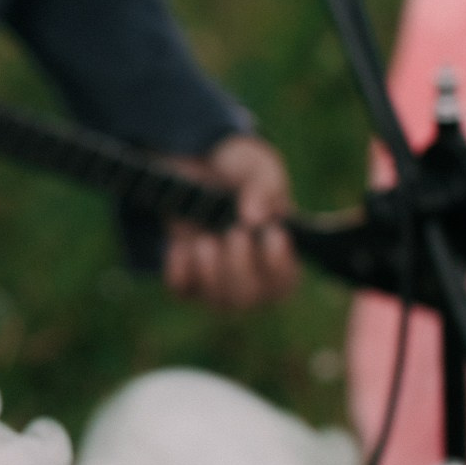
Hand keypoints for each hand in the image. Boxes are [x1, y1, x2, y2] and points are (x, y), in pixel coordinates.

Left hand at [163, 132, 297, 308]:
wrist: (195, 162)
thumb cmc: (238, 169)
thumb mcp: (256, 166)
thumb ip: (263, 186)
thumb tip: (255, 217)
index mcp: (278, 252)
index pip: (286, 282)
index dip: (279, 267)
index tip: (271, 234)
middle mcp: (251, 273)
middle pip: (251, 299)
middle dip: (240, 269)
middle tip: (234, 234)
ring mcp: (217, 278)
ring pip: (220, 302)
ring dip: (211, 273)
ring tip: (205, 242)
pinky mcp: (186, 275)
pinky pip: (182, 291)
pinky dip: (179, 271)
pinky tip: (180, 246)